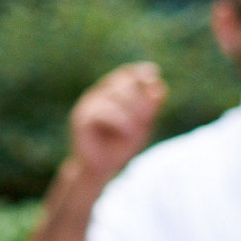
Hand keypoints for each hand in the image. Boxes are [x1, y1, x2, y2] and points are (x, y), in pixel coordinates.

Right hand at [66, 62, 164, 186]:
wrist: (102, 168)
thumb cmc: (121, 145)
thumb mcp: (142, 125)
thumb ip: (150, 107)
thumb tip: (159, 85)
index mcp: (110, 93)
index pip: (125, 74)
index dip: (138, 72)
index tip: (154, 71)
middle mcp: (98, 95)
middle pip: (124, 84)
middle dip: (141, 102)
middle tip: (145, 122)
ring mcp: (88, 104)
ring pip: (116, 97)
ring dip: (133, 115)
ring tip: (134, 131)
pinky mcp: (81, 117)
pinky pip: (106, 112)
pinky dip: (122, 122)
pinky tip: (127, 132)